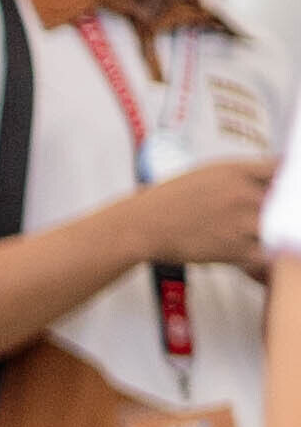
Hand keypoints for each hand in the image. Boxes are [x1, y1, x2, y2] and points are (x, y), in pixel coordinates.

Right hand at [118, 154, 276, 265]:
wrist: (141, 226)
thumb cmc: (170, 200)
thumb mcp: (208, 173)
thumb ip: (243, 174)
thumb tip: (274, 174)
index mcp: (237, 171)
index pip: (284, 169)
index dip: (291, 180)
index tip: (289, 189)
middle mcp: (242, 194)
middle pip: (290, 201)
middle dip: (287, 210)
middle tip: (276, 216)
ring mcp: (241, 222)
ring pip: (283, 229)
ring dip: (278, 234)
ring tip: (265, 235)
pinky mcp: (235, 249)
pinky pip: (268, 255)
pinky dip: (268, 257)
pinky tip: (260, 253)